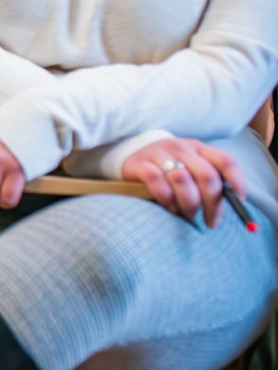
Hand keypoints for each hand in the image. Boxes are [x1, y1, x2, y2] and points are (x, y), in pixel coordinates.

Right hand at [122, 137, 247, 228]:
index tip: (239, 202)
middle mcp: (181, 148)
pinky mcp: (140, 163)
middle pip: (206, 175)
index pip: (225, 161)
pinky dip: (167, 199)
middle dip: (213, 204)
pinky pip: (157, 182)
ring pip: (182, 179)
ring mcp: (159, 153)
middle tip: (211, 222)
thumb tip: (232, 205)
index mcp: (199, 148)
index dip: (237, 182)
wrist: (129, 154)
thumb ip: (209, 182)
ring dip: (189, 204)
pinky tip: (169, 207)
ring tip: (188, 216)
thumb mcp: (190, 168)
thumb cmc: (168, 169)